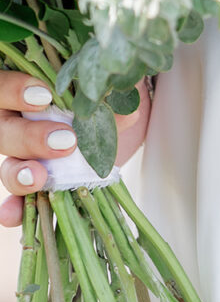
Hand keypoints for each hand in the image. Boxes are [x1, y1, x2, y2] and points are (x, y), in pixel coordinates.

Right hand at [0, 75, 151, 227]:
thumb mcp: (108, 89)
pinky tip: (14, 215)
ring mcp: (21, 155)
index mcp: (25, 89)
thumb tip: (126, 105)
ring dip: (20, 173)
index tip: (44, 96)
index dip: (14, 91)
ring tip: (39, 178)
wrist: (114, 124)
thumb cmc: (101, 94)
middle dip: (29, 137)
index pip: (3, 86)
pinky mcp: (34, 183)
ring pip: (7, 164)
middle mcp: (15, 121)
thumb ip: (110, 91)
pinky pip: (16, 198)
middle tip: (65, 141)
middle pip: (4, 130)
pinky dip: (13, 208)